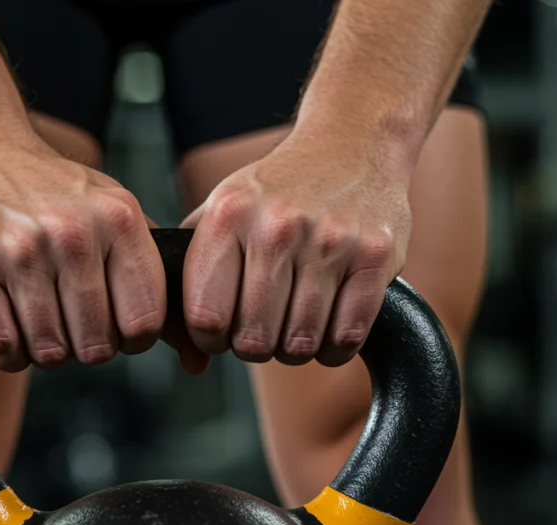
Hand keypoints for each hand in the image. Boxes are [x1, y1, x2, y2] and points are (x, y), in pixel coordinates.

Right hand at [0, 132, 169, 371]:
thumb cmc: (51, 193)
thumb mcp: (114, 210)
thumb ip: (150, 268)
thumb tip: (192, 346)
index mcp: (119, 220)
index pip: (144, 321)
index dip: (132, 340)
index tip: (115, 330)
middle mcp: (72, 233)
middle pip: (96, 344)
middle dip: (85, 348)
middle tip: (71, 326)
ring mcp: (19, 248)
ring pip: (48, 350)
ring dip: (44, 350)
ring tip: (38, 321)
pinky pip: (1, 344)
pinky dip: (7, 353)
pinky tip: (9, 327)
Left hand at [180, 130, 412, 366]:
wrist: (352, 144)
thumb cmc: (279, 190)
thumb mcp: (222, 210)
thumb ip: (192, 268)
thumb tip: (180, 344)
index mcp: (229, 216)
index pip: (206, 316)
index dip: (211, 340)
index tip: (223, 333)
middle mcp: (277, 226)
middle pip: (254, 339)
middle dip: (256, 347)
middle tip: (264, 327)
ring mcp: (330, 240)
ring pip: (301, 343)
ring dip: (296, 348)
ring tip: (295, 323)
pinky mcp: (375, 255)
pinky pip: (347, 336)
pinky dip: (334, 348)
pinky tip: (328, 328)